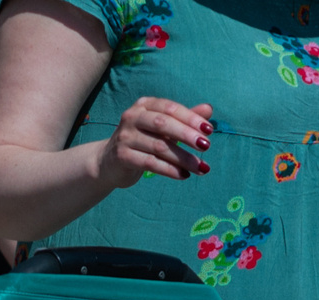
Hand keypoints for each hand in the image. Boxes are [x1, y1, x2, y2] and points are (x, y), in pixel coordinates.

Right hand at [93, 97, 216, 187]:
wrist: (109, 162)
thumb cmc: (142, 141)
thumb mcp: (163, 128)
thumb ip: (184, 119)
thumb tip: (209, 109)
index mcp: (145, 105)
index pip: (170, 108)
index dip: (190, 118)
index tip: (209, 130)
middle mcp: (132, 117)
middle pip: (163, 124)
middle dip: (187, 135)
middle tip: (206, 146)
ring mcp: (125, 136)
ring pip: (158, 146)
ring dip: (182, 158)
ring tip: (201, 168)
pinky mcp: (122, 156)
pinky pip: (150, 163)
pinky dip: (169, 170)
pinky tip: (184, 175)